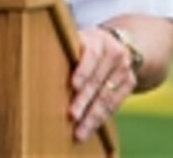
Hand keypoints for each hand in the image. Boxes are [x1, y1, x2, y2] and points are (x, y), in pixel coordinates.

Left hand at [69, 25, 136, 140]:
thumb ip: (67, 54)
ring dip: (93, 116)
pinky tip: (91, 127)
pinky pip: (115, 104)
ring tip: (80, 132)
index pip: (91, 55)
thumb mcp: (78, 42)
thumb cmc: (86, 47)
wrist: (118, 44)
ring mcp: (125, 69)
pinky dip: (101, 118)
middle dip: (84, 100)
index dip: (83, 70)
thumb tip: (41, 71)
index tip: (73, 85)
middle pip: (98, 80)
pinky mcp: (130, 83)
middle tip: (72, 116)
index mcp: (99, 41)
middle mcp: (115, 53)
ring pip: (108, 96)